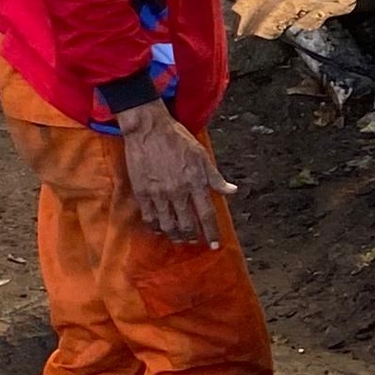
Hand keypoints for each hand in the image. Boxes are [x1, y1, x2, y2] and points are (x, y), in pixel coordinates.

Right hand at [116, 97, 233, 246]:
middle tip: (195, 241)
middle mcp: (178, 191)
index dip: (212, 233)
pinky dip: (156, 227)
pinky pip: (149, 218)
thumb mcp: (202, 155)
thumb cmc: (178, 140)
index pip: (207, 215)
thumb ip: (216, 177)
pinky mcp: (142, 193)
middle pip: (187, 225)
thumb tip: (231, 191)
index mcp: (196, 182)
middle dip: (193, 237)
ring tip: (179, 238)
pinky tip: (160, 229)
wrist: (149, 129)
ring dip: (175, 236)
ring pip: (168, 225)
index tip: (215, 245)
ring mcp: (159, 194)